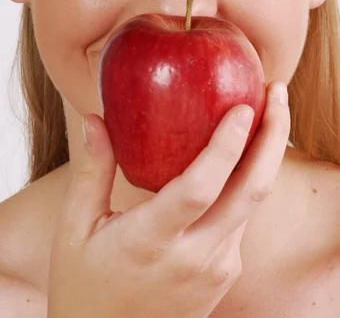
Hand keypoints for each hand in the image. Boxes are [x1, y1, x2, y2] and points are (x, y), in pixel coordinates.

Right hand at [47, 81, 289, 317]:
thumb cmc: (83, 286)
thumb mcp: (75, 228)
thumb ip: (91, 171)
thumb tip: (94, 118)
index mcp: (150, 242)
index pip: (199, 188)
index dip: (226, 145)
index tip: (243, 106)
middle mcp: (194, 258)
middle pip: (251, 191)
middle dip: (273, 137)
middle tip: (278, 92)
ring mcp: (216, 270)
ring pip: (254, 203)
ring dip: (267, 155)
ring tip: (270, 113)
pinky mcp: (225, 273)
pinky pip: (244, 218)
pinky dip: (251, 180)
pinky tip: (246, 154)